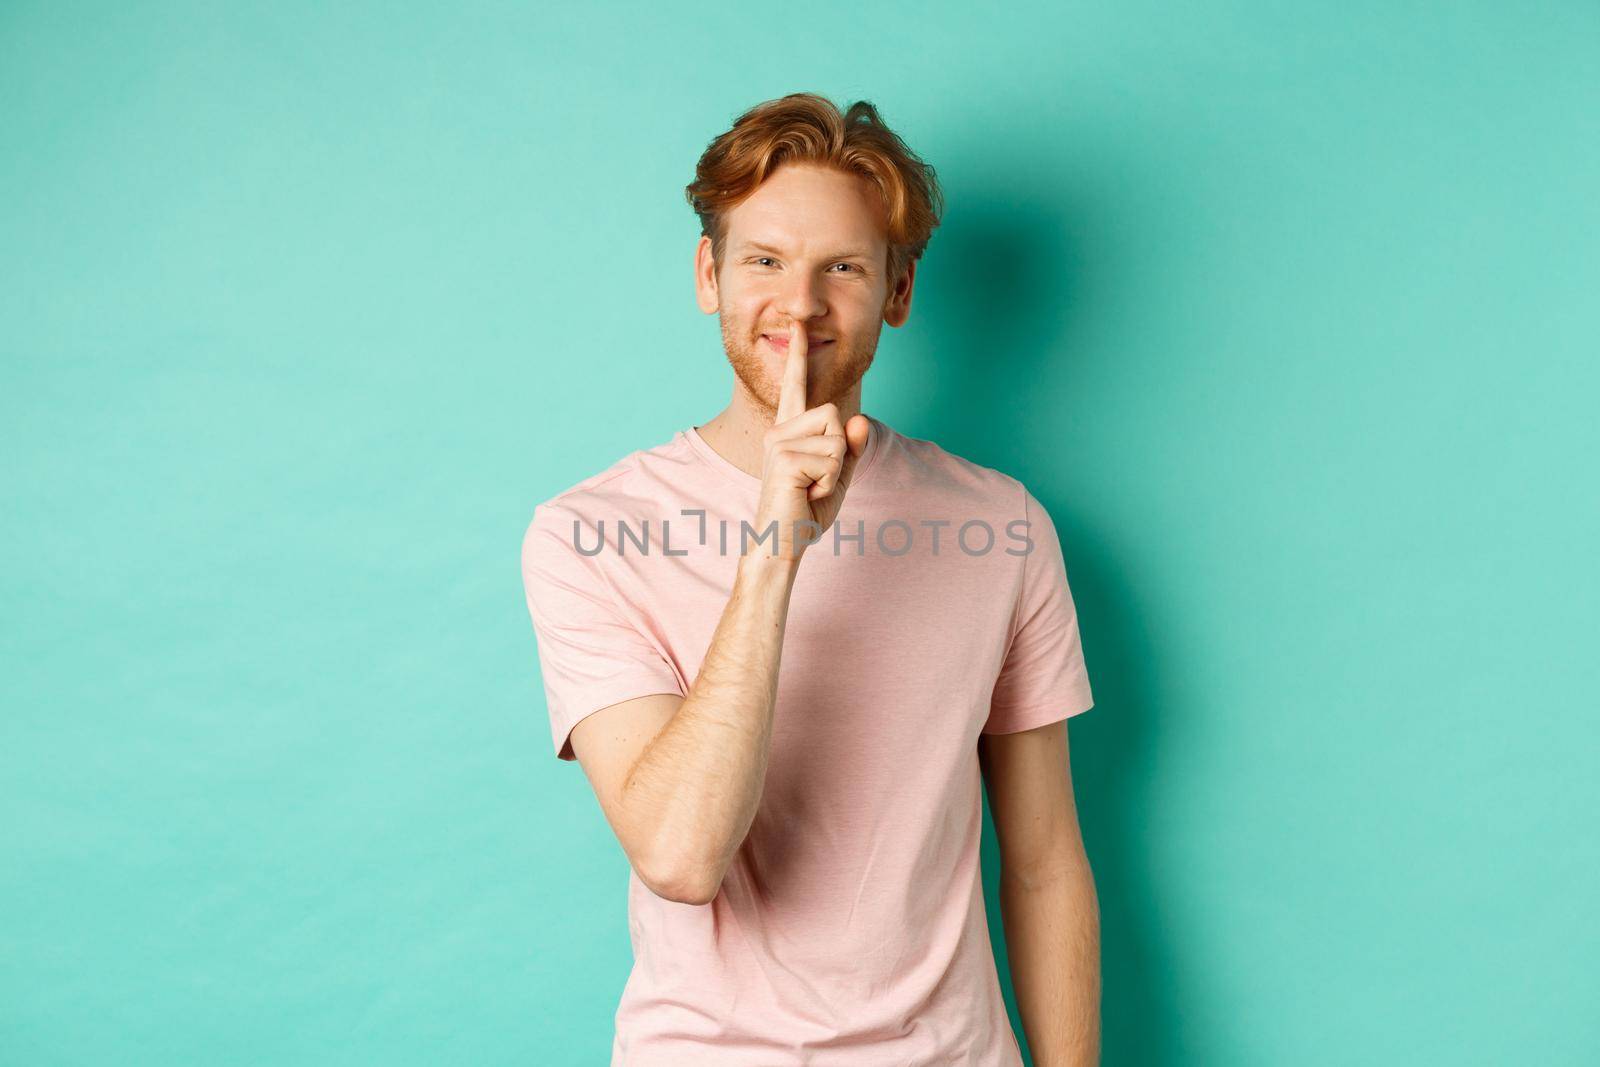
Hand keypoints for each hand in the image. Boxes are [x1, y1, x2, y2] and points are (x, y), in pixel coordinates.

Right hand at [751, 322, 870, 561]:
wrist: (782, 542)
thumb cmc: (806, 510)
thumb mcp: (838, 477)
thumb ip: (851, 448)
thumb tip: (859, 419)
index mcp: (789, 431)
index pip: (794, 388)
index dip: (797, 357)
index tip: (797, 326)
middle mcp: (779, 431)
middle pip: (833, 414)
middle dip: (840, 450)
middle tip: (817, 480)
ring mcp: (778, 442)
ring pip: (836, 437)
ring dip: (835, 470)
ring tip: (811, 488)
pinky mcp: (783, 458)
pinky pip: (832, 458)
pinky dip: (829, 483)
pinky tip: (807, 494)